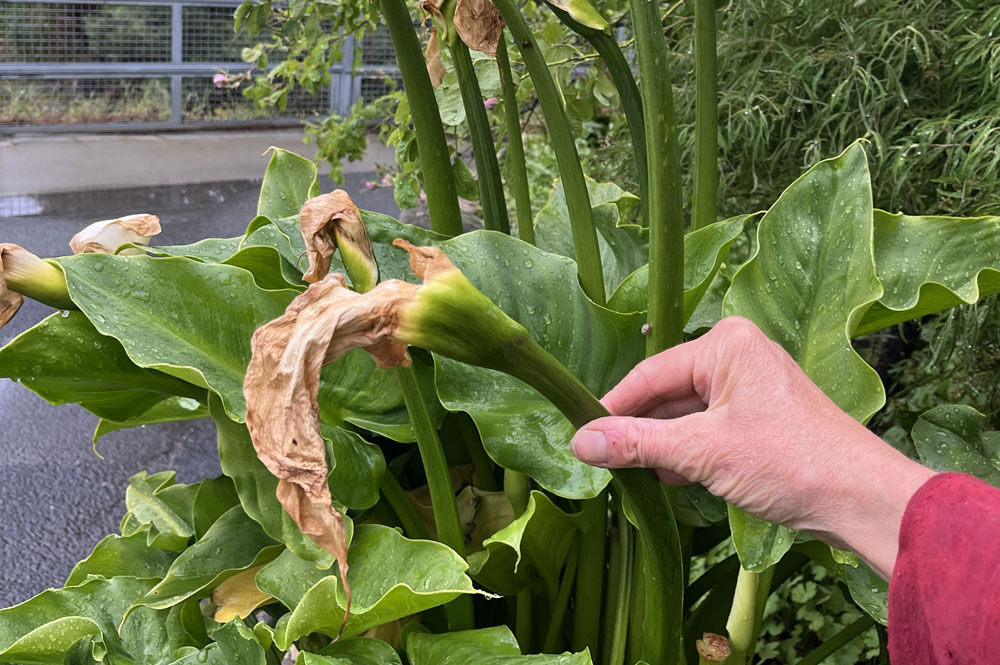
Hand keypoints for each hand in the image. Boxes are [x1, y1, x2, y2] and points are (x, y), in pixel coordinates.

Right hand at [570, 316, 934, 578]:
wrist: (861, 499)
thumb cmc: (788, 462)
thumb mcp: (702, 452)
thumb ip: (637, 444)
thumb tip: (580, 442)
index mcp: (725, 345)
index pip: (649, 375)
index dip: (612, 409)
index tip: (580, 438)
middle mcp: (737, 355)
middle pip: (666, 392)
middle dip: (638, 429)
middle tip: (600, 462)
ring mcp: (751, 386)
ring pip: (686, 413)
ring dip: (660, 444)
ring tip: (628, 473)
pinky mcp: (760, 417)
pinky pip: (707, 427)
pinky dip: (686, 450)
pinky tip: (666, 476)